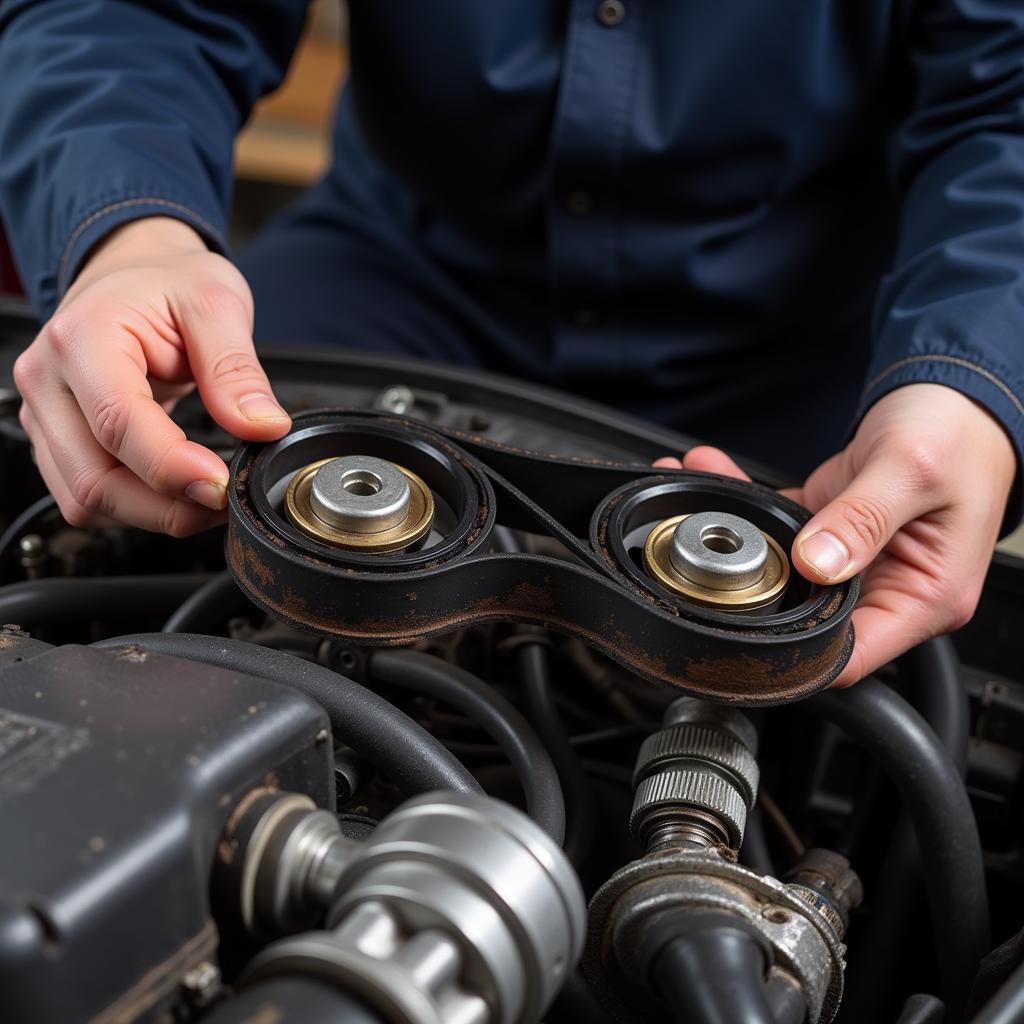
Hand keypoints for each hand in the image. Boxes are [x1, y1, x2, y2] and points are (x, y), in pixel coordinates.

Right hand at [13, 216, 290, 534]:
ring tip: (207, 496)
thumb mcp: (216, 304)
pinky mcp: (56, 440)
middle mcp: (49, 381)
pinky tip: (178, 493)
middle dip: (166, 506)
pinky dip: (136, 508)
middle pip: (94, 478)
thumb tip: (262, 426)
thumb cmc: (167, 283)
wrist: (132, 272)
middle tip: (224, 498)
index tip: (221, 484)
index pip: (118, 423)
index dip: (172, 467)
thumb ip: (237, 369)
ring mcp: (45, 415)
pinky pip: (86, 496)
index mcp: (83, 338)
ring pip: (86, 500)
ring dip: (152, 514)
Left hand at [656, 384, 1015, 684]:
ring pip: (782, 572)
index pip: (852, 655)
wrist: (958, 398)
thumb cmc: (959, 435)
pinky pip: (780, 530)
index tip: (744, 632)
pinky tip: (714, 473)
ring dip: (734, 539)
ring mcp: (856, 563)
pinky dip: (746, 505)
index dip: (797, 657)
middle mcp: (888, 589)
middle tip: (693, 555)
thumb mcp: (912, 471)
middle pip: (806, 619)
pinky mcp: (830, 534)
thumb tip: (816, 564)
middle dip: (744, 590)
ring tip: (694, 500)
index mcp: (925, 598)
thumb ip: (862, 519)